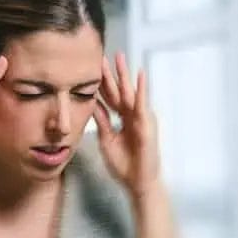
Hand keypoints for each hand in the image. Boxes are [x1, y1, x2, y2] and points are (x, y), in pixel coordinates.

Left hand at [93, 52, 160, 199]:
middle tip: (103, 55)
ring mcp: (140, 118)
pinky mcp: (146, 124)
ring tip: (120, 58)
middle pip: (118, 91)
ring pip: (129, 93)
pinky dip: (141, 90)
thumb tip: (91, 104)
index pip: (109, 98)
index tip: (91, 68)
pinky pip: (142, 104)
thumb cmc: (124, 164)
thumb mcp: (106, 140)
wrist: (137, 182)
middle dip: (111, 73)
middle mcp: (131, 115)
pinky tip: (139, 76)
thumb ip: (101, 121)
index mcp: (121, 119)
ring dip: (125, 75)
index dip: (101, 84)